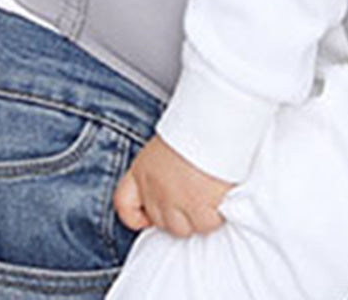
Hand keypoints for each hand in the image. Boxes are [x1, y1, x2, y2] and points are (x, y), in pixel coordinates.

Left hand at [113, 135, 234, 238]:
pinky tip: (223, 197)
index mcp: (142, 170)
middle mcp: (155, 189)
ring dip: (201, 216)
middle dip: (179, 215)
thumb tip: (179, 185)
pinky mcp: (200, 207)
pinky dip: (217, 214)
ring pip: (188, 228)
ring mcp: (177, 201)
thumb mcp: (168, 144)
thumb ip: (165, 169)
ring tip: (213, 196)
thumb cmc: (195, 124)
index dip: (136, 216)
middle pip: (162, 222)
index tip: (149, 217)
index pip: (125, 205)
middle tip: (196, 198)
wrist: (212, 119)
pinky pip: (208, 223)